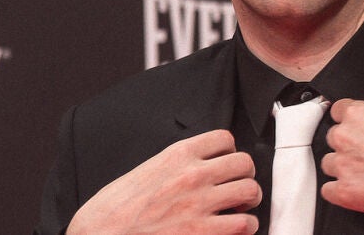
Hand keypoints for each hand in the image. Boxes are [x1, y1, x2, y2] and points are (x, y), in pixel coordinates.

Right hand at [68, 129, 260, 233]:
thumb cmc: (114, 211)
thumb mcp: (145, 172)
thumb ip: (174, 166)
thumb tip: (194, 168)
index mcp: (177, 155)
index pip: (224, 138)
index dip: (229, 151)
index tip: (225, 162)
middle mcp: (193, 175)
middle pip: (244, 162)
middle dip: (244, 175)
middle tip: (236, 186)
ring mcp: (200, 204)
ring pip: (250, 190)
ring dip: (248, 200)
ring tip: (239, 208)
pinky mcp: (204, 232)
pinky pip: (245, 224)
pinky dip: (246, 227)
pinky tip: (234, 228)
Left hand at [321, 98, 363, 218]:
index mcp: (358, 115)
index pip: (338, 109)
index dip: (347, 119)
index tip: (354, 126)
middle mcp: (344, 137)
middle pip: (333, 137)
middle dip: (346, 144)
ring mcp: (341, 165)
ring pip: (328, 163)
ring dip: (341, 167)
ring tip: (362, 173)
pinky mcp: (342, 191)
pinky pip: (328, 190)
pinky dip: (338, 191)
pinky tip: (354, 190)